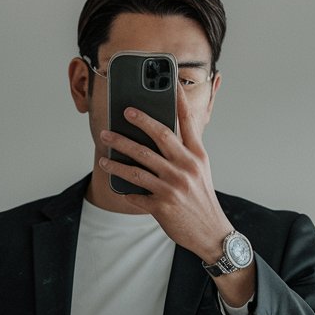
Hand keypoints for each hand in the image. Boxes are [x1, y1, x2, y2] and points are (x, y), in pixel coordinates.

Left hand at [97, 84, 231, 264]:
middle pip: (158, 137)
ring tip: (103, 153)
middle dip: (139, 121)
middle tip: (123, 112)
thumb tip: (158, 136)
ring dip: (117, 158)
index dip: (179, 100)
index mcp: (197, 156)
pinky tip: (114, 184)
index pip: (188, 122)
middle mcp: (186, 168)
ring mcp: (173, 187)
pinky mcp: (162, 206)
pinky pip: (136, 194)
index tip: (169, 82)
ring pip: (139, 166)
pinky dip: (124, 189)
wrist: (211, 233)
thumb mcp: (200, 171)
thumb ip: (183, 152)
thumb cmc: (201, 199)